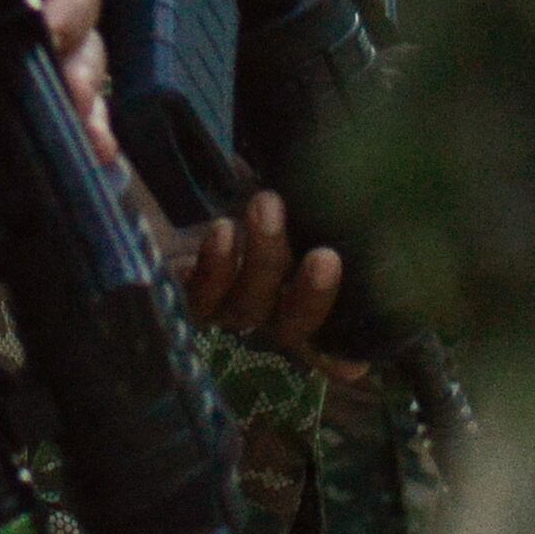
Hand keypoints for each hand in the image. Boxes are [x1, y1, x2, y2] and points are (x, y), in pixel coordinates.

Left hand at [170, 186, 345, 365]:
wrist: (158, 203)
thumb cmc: (244, 195)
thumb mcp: (287, 193)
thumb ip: (320, 202)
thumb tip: (376, 171)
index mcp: (299, 296)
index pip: (330, 334)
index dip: (345, 353)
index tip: (360, 361)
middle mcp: (267, 312)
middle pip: (295, 329)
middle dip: (313, 297)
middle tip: (328, 256)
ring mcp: (225, 308)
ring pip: (250, 307)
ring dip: (264, 258)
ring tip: (268, 205)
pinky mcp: (182, 298)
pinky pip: (201, 297)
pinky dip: (215, 265)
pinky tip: (224, 231)